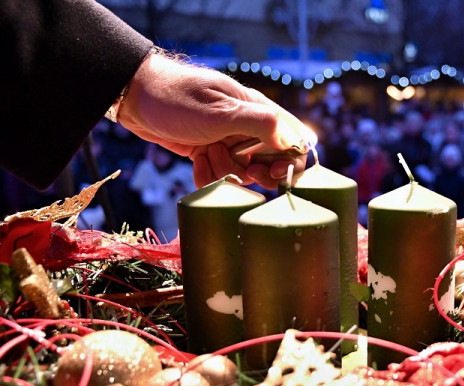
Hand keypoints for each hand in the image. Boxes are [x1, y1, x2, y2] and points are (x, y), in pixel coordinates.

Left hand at [118, 52, 314, 187]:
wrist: (133, 96)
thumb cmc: (178, 98)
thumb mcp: (221, 112)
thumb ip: (261, 123)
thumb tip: (295, 140)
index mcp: (258, 111)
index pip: (293, 142)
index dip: (290, 163)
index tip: (273, 173)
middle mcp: (247, 127)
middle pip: (269, 165)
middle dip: (252, 173)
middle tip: (237, 169)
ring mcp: (227, 140)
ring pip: (241, 173)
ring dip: (224, 172)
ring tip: (206, 155)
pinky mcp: (208, 151)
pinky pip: (218, 176)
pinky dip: (207, 176)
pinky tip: (195, 162)